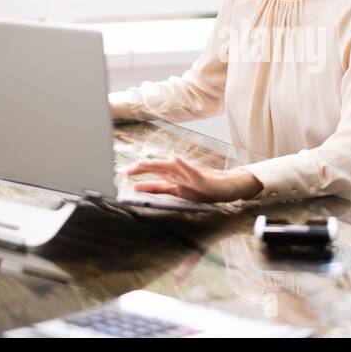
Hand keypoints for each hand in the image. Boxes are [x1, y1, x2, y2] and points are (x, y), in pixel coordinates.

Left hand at [125, 157, 262, 202]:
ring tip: (144, 163)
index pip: (152, 176)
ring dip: (158, 164)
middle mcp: (180, 175)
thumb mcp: (179, 191)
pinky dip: (184, 166)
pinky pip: (192, 171)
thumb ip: (160, 189)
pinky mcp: (202, 177)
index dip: (137, 175)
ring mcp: (190, 175)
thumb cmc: (204, 187)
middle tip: (126, 169)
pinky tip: (177, 160)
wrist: (227, 187)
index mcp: (174, 179)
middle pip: (158, 169)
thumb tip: (139, 188)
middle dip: (142, 169)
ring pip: (172, 168)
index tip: (122, 173)